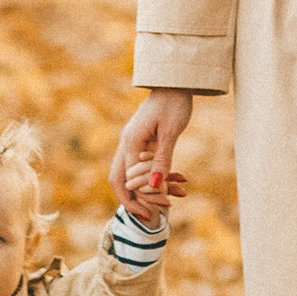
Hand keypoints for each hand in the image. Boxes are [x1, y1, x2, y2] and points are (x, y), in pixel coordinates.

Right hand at [112, 90, 193, 211]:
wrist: (175, 80)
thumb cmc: (174, 103)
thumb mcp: (171, 133)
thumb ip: (162, 160)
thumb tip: (156, 187)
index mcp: (130, 142)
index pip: (129, 179)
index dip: (142, 197)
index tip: (162, 208)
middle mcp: (127, 143)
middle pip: (119, 179)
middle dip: (133, 199)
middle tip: (150, 215)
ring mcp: (133, 141)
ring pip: (131, 173)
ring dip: (149, 188)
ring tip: (173, 198)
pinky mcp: (142, 139)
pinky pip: (143, 163)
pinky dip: (156, 175)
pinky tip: (177, 180)